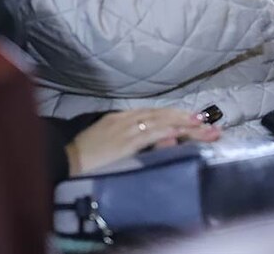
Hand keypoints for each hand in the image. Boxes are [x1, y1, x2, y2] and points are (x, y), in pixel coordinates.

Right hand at [65, 108, 221, 175]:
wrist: (64, 159)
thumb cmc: (86, 156)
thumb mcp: (112, 145)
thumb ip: (135, 142)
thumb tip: (163, 142)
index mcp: (122, 118)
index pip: (156, 114)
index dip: (177, 116)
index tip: (196, 120)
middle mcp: (126, 119)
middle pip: (162, 115)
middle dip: (187, 119)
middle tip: (209, 123)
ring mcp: (125, 128)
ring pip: (161, 122)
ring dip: (184, 124)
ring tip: (203, 126)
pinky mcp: (124, 141)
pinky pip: (149, 133)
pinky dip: (166, 130)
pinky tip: (180, 130)